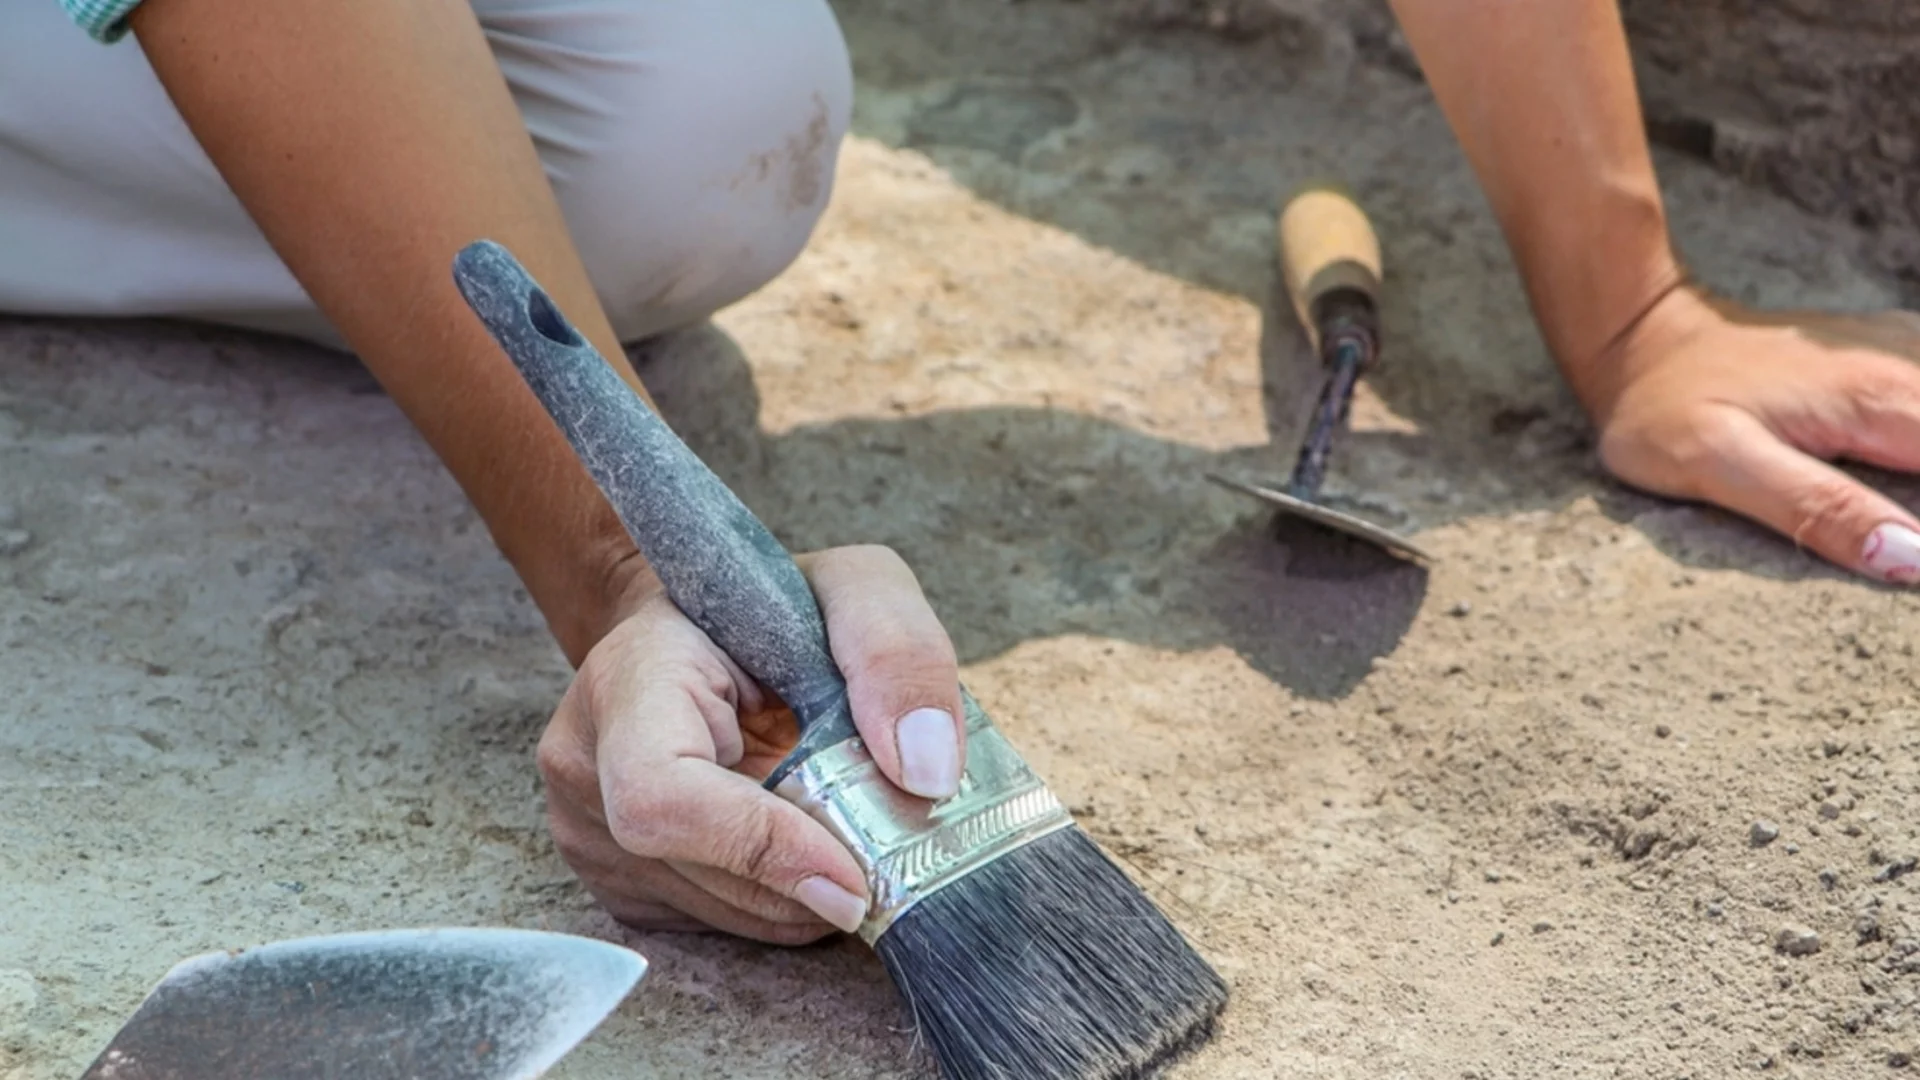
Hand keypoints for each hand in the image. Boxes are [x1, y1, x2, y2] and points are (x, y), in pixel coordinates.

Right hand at [538, 546, 965, 943]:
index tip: (852, 875)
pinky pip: (715, 926)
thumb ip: (896, 652)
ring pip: (719, 914)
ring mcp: (586, 831)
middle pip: (701, 871)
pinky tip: (803, 846)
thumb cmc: (767, 608)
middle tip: (880, 847)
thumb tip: (927, 771)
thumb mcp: (852, 589)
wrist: (697, 633)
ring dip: (804, 896)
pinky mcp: (617, 881)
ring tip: (843, 832)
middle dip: (809, 877)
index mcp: (627, 677)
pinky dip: (782, 903)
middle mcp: (584, 760)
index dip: (759, 848)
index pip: (660, 796)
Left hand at [1586, 285, 1919, 583]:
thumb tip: (1912, 561)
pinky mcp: (1891, 370)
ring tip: (1910, 538)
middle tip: (1911, 562)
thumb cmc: (1666, 406)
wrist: (1642, 340)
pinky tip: (1909, 494)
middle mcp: (1909, 373)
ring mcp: (1905, 363)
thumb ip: (1816, 509)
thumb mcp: (1719, 463)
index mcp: (1881, 402)